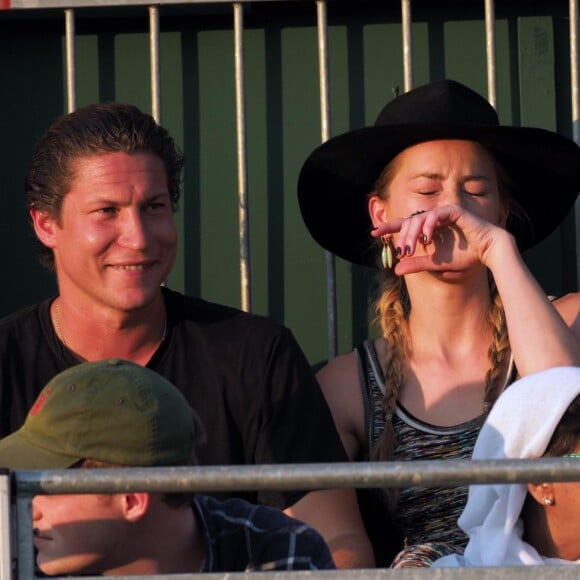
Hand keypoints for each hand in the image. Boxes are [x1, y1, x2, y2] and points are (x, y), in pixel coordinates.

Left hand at [371, 204, 512, 275]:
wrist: (488, 253)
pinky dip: (428, 226)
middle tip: (401, 251)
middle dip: (402, 237)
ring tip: (411, 248)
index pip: (405, 224)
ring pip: (419, 218)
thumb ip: (417, 264)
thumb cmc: (465, 256)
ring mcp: (443, 213)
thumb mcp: (436, 263)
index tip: (374, 233)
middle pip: (409, 222)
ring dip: (412, 233)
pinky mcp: (453, 211)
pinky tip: (426, 238)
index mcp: (428, 228)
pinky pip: (435, 215)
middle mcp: (433, 219)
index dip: (389, 227)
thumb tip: (396, 270)